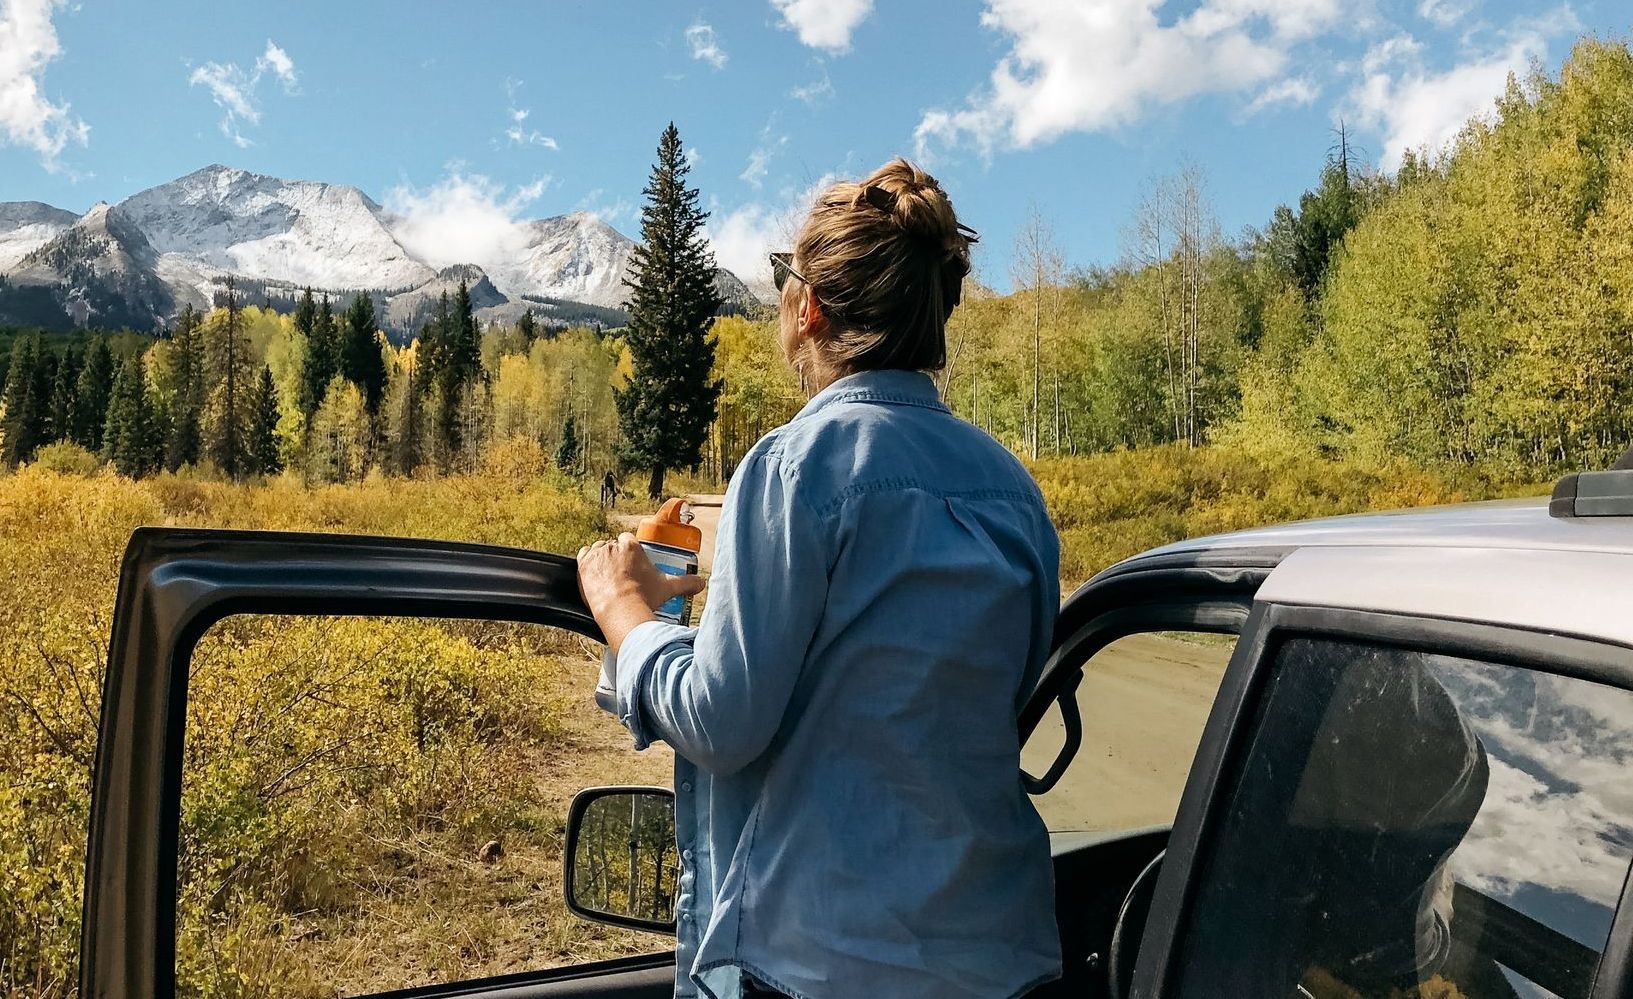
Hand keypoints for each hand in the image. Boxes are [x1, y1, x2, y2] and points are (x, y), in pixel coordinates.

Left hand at [576, 533, 706, 651]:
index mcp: (632, 546)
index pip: (628, 539)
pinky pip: (582, 553)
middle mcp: (613, 546)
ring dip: (602, 557)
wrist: (620, 611)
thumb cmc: (644, 597)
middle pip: (613, 545)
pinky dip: (586, 559)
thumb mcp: (668, 589)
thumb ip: (686, 583)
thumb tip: (702, 583)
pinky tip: (592, 569)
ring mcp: (597, 555)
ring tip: (607, 574)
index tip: (632, 561)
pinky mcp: (583, 565)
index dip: (630, 549)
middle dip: (617, 556)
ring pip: (598, 549)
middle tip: (622, 573)